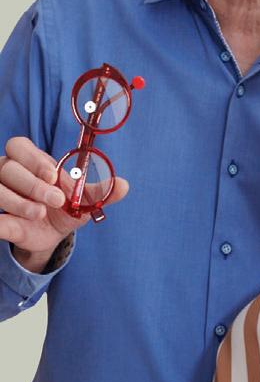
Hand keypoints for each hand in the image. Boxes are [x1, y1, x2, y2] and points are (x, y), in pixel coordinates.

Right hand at [0, 137, 128, 271]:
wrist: (52, 234)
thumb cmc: (66, 207)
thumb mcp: (85, 199)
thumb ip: (102, 191)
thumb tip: (124, 185)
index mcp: (32, 162)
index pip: (19, 146)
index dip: (32, 159)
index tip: (53, 175)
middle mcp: (9, 174)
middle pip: (7, 167)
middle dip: (33, 184)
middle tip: (57, 200)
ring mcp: (1, 194)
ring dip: (19, 202)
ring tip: (41, 213)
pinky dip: (0, 222)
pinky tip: (9, 225)